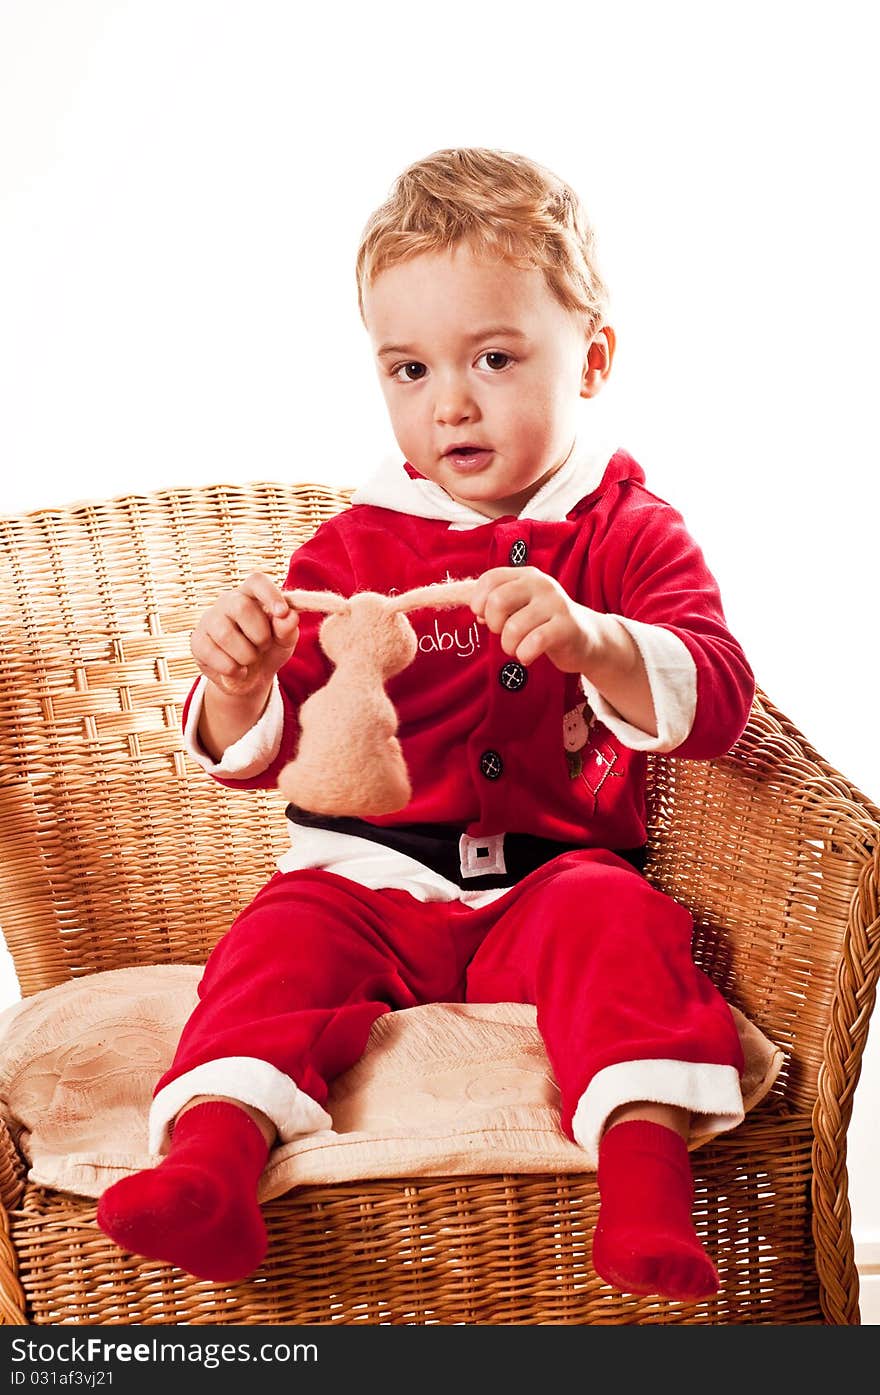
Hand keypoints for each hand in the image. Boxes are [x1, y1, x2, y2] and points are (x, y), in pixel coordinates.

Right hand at [190, 571, 299, 696]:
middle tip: (264, 647)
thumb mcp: (284, 642)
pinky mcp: (197, 641)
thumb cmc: (269, 650)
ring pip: (225, 633)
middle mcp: (227, 602)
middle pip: (241, 607)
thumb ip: (288, 629)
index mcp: (251, 595)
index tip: (282, 612)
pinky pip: (212, 654)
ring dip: (246, 655)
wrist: (249, 679)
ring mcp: (209, 620)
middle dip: (260, 634)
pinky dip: (232, 668)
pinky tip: (238, 670)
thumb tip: (289, 616)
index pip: (256, 581)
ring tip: (250, 660)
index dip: (269, 594)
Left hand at [469, 567, 603, 672]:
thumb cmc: (544, 623)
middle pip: (498, 601)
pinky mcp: (567, 627)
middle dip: (494, 625)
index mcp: (526, 576)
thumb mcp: (520, 607)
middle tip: (503, 634)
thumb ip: (495, 605)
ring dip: (509, 646)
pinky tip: (527, 656)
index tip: (484, 617)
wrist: (586, 638)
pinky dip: (524, 654)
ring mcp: (556, 604)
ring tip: (517, 649)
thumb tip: (473, 610)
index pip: (490, 578)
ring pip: (513, 628)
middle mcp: (541, 584)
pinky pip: (534, 642)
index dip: (479, 601)